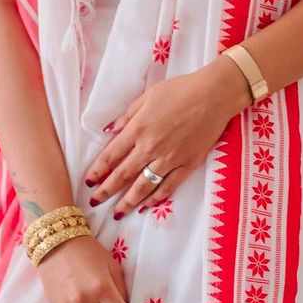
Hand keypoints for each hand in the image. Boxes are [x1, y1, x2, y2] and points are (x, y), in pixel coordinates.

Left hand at [84, 58, 250, 218]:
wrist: (214, 95)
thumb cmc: (180, 90)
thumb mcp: (147, 96)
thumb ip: (127, 116)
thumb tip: (110, 132)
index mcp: (138, 129)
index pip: (112, 155)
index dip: (98, 170)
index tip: (89, 181)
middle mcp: (151, 147)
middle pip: (123, 174)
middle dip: (107, 191)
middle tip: (95, 202)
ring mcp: (170, 158)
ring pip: (144, 185)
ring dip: (128, 201)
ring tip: (117, 213)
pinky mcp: (188, 164)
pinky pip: (169, 186)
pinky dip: (157, 198)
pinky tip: (146, 206)